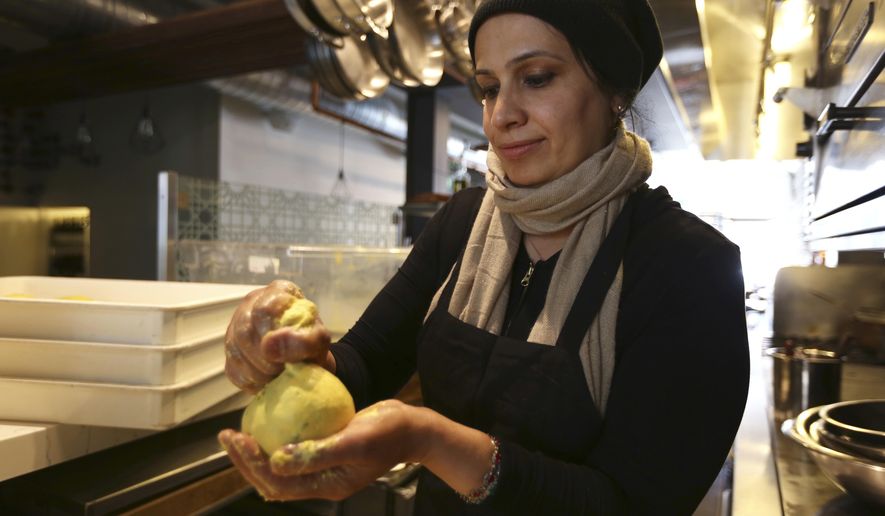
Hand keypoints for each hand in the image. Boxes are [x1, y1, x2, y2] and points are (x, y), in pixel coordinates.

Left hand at [218, 400, 426, 501]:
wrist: (413, 428)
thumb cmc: (388, 433)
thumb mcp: (355, 440)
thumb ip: (317, 453)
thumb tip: (276, 461)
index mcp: (326, 485)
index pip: (278, 482)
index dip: (252, 463)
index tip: (236, 438)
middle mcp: (321, 479)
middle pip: (273, 478)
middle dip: (246, 459)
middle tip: (227, 434)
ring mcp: (324, 465)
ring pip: (281, 465)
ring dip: (258, 451)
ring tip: (238, 431)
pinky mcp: (327, 448)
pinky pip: (295, 447)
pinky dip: (277, 437)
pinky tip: (268, 417)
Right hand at [224, 279, 333, 393]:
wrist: (306, 360)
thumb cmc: (312, 343)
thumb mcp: (318, 341)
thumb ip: (303, 340)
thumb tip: (270, 346)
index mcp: (277, 292)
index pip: (265, 309)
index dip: (275, 336)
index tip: (288, 355)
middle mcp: (251, 304)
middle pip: (244, 331)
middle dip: (266, 358)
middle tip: (284, 369)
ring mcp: (236, 326)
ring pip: (235, 350)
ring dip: (259, 371)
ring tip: (278, 375)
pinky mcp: (231, 351)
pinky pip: (233, 368)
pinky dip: (252, 380)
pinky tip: (267, 379)